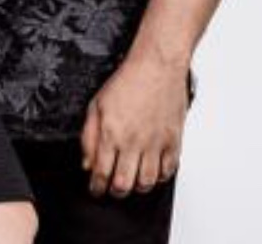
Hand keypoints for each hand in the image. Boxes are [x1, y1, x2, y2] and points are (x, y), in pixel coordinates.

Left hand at [81, 51, 188, 197]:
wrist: (156, 67)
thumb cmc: (127, 82)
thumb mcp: (96, 106)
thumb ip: (89, 136)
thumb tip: (87, 162)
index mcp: (112, 134)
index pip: (101, 173)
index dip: (96, 187)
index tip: (95, 190)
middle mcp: (134, 142)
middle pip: (125, 184)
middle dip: (115, 193)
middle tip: (111, 190)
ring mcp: (156, 143)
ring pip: (148, 182)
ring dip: (138, 187)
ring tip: (131, 183)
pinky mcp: (174, 141)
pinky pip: (169, 170)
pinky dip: (160, 177)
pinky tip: (152, 172)